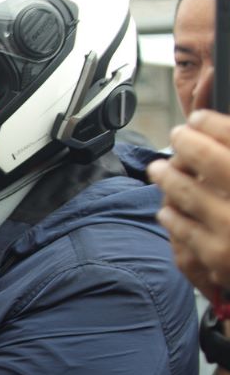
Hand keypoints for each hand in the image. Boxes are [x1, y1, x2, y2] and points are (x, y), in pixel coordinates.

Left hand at [149, 110, 229, 300]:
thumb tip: (215, 133)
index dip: (212, 123)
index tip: (198, 119)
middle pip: (208, 159)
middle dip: (187, 143)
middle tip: (177, 135)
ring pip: (186, 191)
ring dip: (168, 177)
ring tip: (159, 169)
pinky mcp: (215, 256)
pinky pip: (181, 228)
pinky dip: (171, 216)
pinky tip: (166, 211)